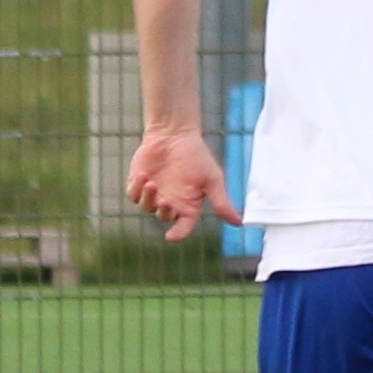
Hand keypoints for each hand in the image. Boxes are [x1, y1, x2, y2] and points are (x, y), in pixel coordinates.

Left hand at [126, 127, 234, 241]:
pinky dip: (137, 188)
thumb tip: (238, 223)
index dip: (178, 234)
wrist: (174, 135)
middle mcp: (171, 203)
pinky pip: (134, 194)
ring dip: (148, 199)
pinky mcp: (138, 184)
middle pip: (164, 217)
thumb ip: (222, 202)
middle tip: (165, 201)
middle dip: (164, 211)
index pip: (184, 226)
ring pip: (146, 207)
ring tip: (152, 183)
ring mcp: (154, 194)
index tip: (171, 237)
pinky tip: (144, 175)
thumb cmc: (196, 156)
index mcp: (189, 205)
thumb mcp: (212, 180)